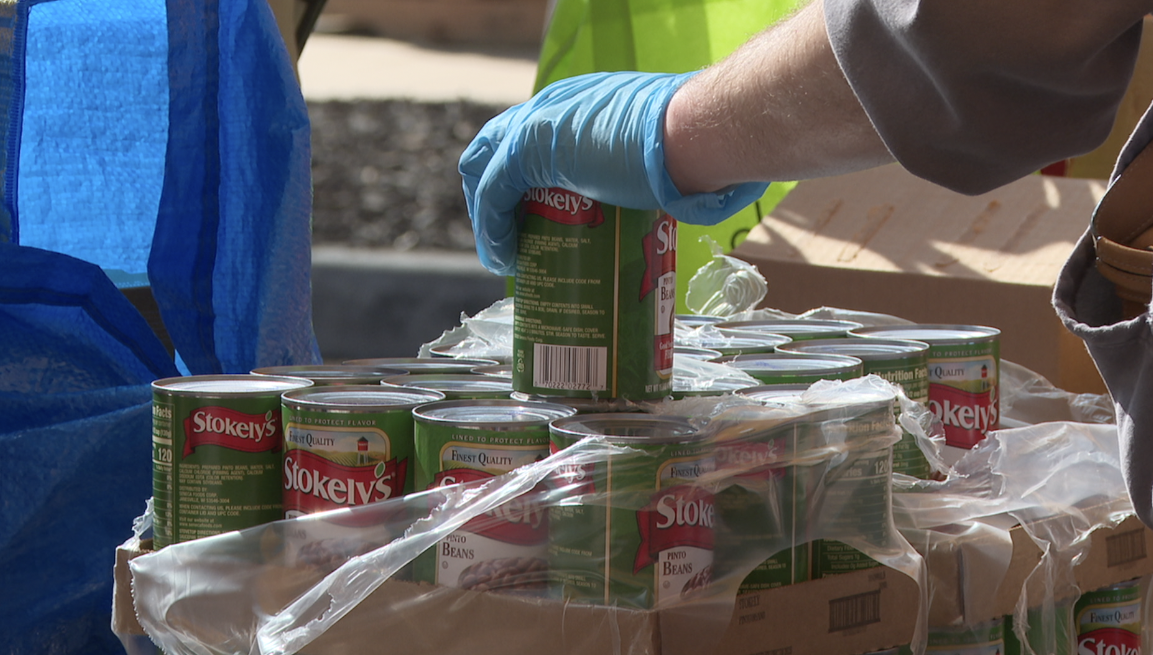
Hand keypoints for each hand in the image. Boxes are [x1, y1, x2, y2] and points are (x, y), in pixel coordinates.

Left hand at [459, 71, 768, 275]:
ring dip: (489, 219)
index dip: (523, 180)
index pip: (530, 139)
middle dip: (495, 199)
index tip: (533, 217)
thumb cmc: (694, 145)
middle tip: (515, 240)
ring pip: (485, 172)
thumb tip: (681, 198)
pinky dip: (492, 230)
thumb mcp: (659, 157)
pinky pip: (492, 194)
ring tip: (507, 258)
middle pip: (494, 149)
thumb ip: (652, 172)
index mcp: (579, 105)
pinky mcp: (530, 147)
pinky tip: (505, 260)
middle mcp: (551, 106)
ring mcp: (537, 123)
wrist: (695, 132)